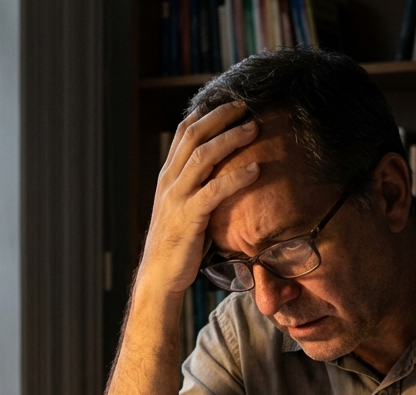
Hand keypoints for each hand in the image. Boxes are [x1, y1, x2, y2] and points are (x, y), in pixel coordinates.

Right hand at [136, 101, 260, 297]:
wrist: (160, 275)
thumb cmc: (178, 244)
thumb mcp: (184, 207)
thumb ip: (198, 187)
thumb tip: (223, 173)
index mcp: (168, 176)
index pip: (185, 132)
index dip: (207, 112)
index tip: (230, 100)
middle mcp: (170, 181)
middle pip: (194, 135)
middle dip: (221, 116)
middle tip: (246, 105)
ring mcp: (177, 198)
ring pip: (203, 157)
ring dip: (230, 139)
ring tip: (254, 127)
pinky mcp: (189, 218)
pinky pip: (214, 190)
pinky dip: (235, 176)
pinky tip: (256, 169)